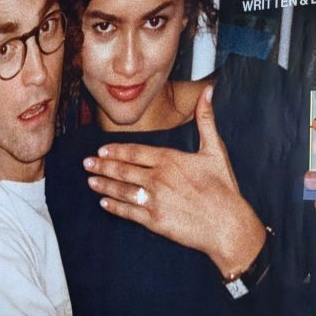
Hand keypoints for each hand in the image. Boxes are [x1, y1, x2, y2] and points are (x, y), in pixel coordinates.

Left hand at [83, 85, 265, 279]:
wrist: (227, 223)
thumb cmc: (224, 187)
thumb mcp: (215, 150)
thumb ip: (206, 120)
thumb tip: (208, 91)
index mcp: (170, 160)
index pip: (135, 152)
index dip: (116, 151)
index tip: (102, 150)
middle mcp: (157, 178)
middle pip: (123, 170)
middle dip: (103, 166)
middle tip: (87, 163)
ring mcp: (154, 200)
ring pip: (122, 190)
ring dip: (104, 185)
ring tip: (91, 180)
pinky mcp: (155, 221)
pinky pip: (128, 212)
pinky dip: (114, 207)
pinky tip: (104, 203)